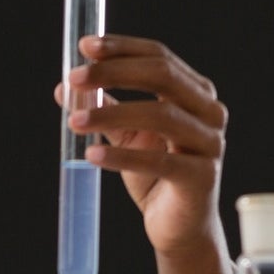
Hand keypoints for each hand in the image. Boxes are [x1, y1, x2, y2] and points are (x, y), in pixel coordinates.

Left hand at [56, 35, 228, 256]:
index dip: (122, 48)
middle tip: (74, 78)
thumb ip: (103, 108)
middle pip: (162, 76)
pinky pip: (159, 161)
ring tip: (74, 121)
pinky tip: (91, 155)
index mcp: (195, 93)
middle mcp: (209, 112)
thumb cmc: (155, 176)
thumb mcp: (126, 135)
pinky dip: (121, 156)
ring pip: (160, 115)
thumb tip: (63, 87)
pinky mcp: (201, 177)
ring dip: (111, 113)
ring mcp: (210, 143)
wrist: (178, 227)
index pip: (159, 57)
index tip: (84, 46)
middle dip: (114, 72)